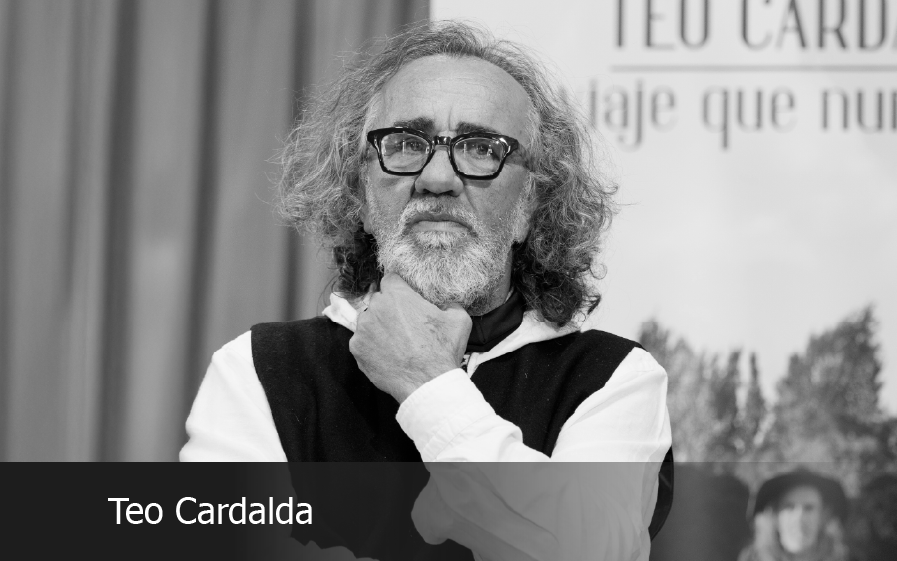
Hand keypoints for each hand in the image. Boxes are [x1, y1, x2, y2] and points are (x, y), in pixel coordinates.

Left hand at [349, 273, 471, 402]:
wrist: (427, 384)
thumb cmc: (442, 350)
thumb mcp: (459, 320)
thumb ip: (451, 304)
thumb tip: (447, 304)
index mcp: (397, 295)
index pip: (390, 279)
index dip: (399, 287)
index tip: (405, 298)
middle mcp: (376, 308)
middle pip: (379, 300)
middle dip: (389, 309)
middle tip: (404, 325)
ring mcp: (363, 329)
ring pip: (368, 321)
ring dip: (379, 327)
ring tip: (395, 342)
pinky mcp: (356, 348)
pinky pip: (362, 341)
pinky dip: (371, 346)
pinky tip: (387, 355)